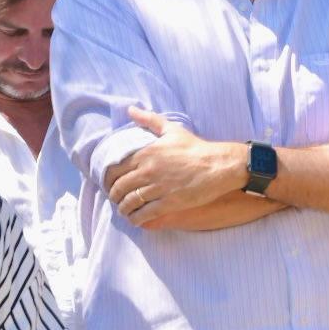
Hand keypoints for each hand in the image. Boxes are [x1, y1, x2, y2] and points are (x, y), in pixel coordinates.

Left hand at [108, 109, 251, 225]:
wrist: (220, 165)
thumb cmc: (197, 148)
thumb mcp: (172, 130)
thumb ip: (149, 120)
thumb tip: (130, 109)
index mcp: (145, 154)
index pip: (114, 169)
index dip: (108, 179)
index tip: (110, 184)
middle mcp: (148, 171)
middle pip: (120, 187)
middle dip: (114, 196)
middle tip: (116, 199)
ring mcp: (158, 188)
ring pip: (130, 202)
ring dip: (124, 209)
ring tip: (125, 211)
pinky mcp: (170, 202)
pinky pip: (146, 213)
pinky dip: (137, 218)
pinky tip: (136, 220)